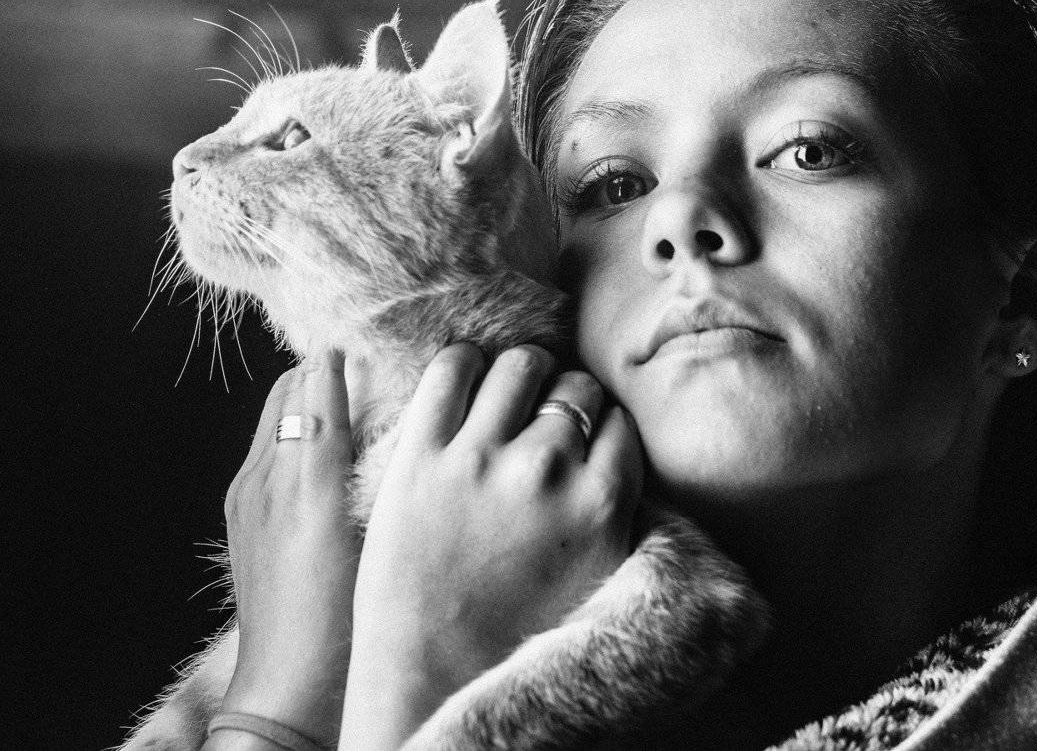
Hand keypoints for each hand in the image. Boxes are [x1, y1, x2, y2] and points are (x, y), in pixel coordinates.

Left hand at [215, 351, 360, 747]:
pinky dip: (289, 433)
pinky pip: (263, 452)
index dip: (340, 361)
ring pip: (272, 419)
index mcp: (304, 480)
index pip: (314, 388)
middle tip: (366, 368)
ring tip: (347, 401)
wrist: (288, 688)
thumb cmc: (344, 623)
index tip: (372, 343)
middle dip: (321, 374)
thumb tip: (402, 421)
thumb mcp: (375, 540)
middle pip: (287, 393)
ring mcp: (246, 498)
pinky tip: (322, 454)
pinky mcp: (240, 518)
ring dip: (304, 400)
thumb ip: (380, 472)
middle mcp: (265, 479)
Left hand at [341, 343, 643, 747]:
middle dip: (564, 397)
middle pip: (573, 389)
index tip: (585, 432)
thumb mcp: (597, 577)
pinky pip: (450, 370)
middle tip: (545, 415)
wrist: (432, 673)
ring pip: (518, 366)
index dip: (600, 422)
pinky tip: (464, 378)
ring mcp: (480, 458)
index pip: (616, 421)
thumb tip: (617, 456)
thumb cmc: (515, 635)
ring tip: (508, 388)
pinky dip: (462, 362)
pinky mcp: (420, 455)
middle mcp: (548, 470)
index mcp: (599, 504)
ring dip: (519, 371)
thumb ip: (616, 511)